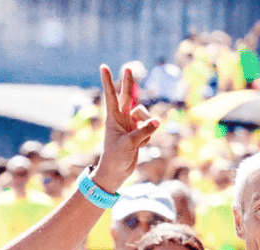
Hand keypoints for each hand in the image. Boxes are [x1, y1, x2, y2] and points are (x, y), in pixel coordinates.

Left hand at [93, 65, 158, 192]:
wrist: (116, 173)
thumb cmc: (116, 158)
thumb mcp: (129, 144)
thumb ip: (144, 131)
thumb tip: (157, 121)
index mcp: (113, 119)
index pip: (111, 96)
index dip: (108, 81)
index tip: (103, 67)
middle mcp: (121, 119)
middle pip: (127, 96)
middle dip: (129, 83)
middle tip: (128, 68)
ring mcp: (130, 125)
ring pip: (144, 115)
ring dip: (146, 126)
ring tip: (139, 141)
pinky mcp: (138, 132)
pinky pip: (149, 128)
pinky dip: (148, 137)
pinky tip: (140, 147)